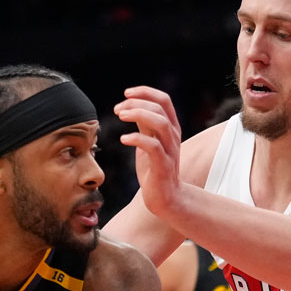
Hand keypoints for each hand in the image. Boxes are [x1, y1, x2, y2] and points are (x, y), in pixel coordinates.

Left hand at [114, 86, 183, 215]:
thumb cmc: (155, 170)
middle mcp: (173, 136)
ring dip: (139, 115)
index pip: (164, 100)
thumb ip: (144, 126)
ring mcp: (170, 150)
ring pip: (160, 123)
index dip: (145, 92)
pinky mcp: (163, 165)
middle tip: (117, 109)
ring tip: (121, 116)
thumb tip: (130, 107)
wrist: (166, 199)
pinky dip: (137, 139)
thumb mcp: (149, 143)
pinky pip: (153, 146)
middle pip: (159, 108)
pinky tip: (123, 139)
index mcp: (171, 128)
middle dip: (136, 103)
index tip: (126, 94)